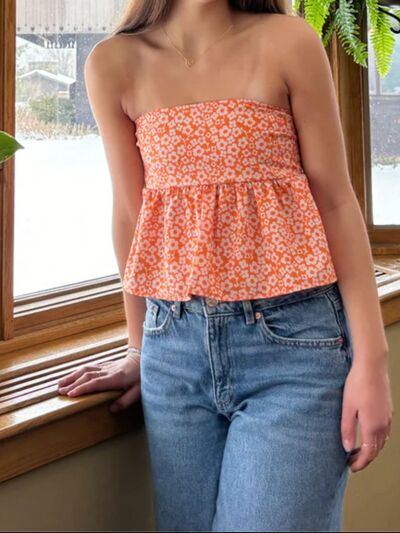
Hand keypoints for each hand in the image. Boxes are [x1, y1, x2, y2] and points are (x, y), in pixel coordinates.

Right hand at [57, 354, 140, 411]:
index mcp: (116, 378)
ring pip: (85, 369)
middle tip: (60, 392)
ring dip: (72, 376)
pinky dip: (77, 372)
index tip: (71, 394)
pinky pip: (88, 367)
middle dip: (73, 384)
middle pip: (87, 376)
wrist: (142, 358)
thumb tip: (111, 410)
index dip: (83, 388)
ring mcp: (105, 366)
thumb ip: (125, 401)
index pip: (96, 383)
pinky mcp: (104, 364)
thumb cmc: (141, 377)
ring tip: (60, 384)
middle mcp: (108, 371)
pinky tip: (71, 377)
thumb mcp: (138, 391)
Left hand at [341, 355, 392, 472]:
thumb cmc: (357, 384)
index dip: (360, 463)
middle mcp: (384, 425)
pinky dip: (376, 439)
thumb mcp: (347, 408)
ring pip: (382, 441)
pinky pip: (384, 432)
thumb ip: (347, 429)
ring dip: (371, 449)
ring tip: (356, 450)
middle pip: (377, 450)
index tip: (350, 467)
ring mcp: (388, 417)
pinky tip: (366, 434)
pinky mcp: (388, 410)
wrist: (372, 366)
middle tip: (351, 461)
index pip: (369, 454)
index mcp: (373, 426)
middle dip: (365, 458)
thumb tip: (347, 448)